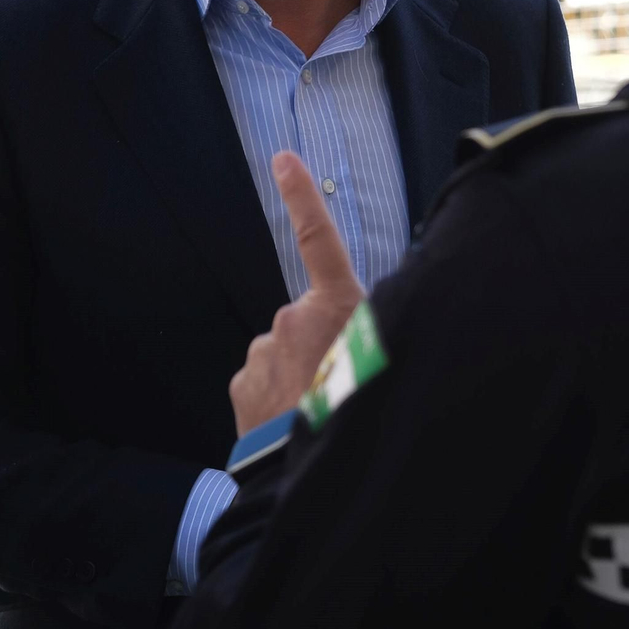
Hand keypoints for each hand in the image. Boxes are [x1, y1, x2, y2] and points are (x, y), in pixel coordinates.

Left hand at [229, 152, 364, 436]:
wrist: (310, 470)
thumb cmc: (360, 407)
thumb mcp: (386, 354)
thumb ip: (370, 328)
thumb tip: (364, 327)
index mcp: (335, 305)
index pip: (318, 239)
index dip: (302, 196)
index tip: (283, 158)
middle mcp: (293, 318)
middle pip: (306, 318)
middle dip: (318, 343)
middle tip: (339, 381)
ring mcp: (263, 351)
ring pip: (283, 352)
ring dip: (298, 373)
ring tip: (318, 407)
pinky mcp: (243, 383)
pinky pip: (263, 380)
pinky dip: (277, 397)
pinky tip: (292, 422)